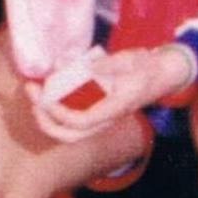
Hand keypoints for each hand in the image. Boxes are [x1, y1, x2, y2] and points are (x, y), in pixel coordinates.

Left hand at [27, 43, 195, 144]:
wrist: (164, 74)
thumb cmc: (148, 67)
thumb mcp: (131, 61)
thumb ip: (109, 66)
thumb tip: (88, 69)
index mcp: (114, 109)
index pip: (81, 121)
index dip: (60, 112)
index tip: (47, 93)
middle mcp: (105, 118)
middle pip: (69, 135)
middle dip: (46, 120)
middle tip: (34, 97)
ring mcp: (100, 115)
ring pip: (68, 130)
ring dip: (47, 115)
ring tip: (35, 92)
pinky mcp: (96, 108)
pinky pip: (71, 116)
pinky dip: (55, 106)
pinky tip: (48, 87)